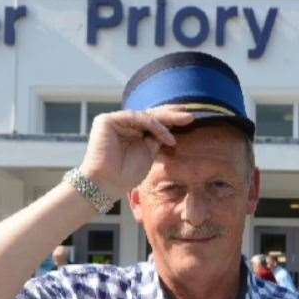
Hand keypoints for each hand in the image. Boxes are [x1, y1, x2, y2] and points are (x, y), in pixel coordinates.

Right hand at [79, 105, 194, 198]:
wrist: (107, 184)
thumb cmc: (125, 175)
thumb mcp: (148, 154)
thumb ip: (156, 139)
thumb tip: (170, 126)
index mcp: (130, 132)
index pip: (151, 122)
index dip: (169, 119)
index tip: (188, 119)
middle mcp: (121, 124)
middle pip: (150, 115)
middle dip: (171, 114)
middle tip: (191, 114)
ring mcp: (114, 121)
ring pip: (146, 115)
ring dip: (167, 120)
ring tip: (186, 123)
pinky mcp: (107, 120)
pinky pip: (137, 118)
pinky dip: (155, 126)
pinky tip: (167, 137)